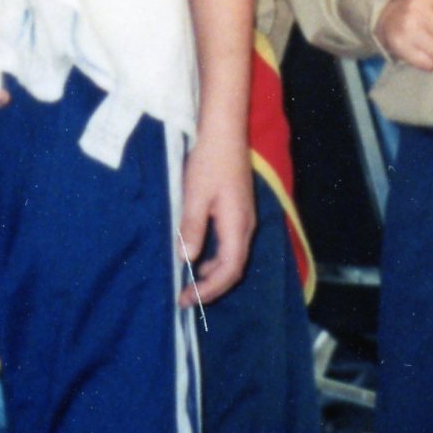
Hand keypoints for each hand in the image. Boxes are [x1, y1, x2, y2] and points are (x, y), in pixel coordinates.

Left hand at [179, 137, 255, 306]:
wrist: (224, 133)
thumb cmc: (209, 162)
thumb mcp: (194, 196)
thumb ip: (192, 228)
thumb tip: (186, 259)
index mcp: (237, 226)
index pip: (228, 270)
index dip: (209, 290)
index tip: (187, 299)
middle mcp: (246, 227)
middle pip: (234, 269)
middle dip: (211, 288)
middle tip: (186, 299)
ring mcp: (245, 219)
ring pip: (234, 258)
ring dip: (214, 275)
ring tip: (191, 284)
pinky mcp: (239, 212)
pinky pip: (231, 246)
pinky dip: (216, 259)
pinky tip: (200, 259)